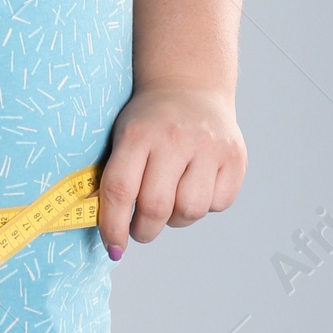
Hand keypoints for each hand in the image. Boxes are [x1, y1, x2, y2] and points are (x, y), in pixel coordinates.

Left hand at [97, 83, 246, 254]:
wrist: (189, 85)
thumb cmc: (148, 121)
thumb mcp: (122, 136)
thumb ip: (110, 177)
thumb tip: (98, 223)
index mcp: (137, 133)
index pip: (120, 190)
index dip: (113, 226)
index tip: (113, 247)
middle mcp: (175, 138)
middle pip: (156, 207)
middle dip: (144, 230)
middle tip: (140, 228)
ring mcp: (209, 146)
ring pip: (190, 211)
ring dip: (176, 219)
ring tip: (170, 202)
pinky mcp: (235, 157)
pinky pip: (218, 204)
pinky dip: (205, 206)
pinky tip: (195, 186)